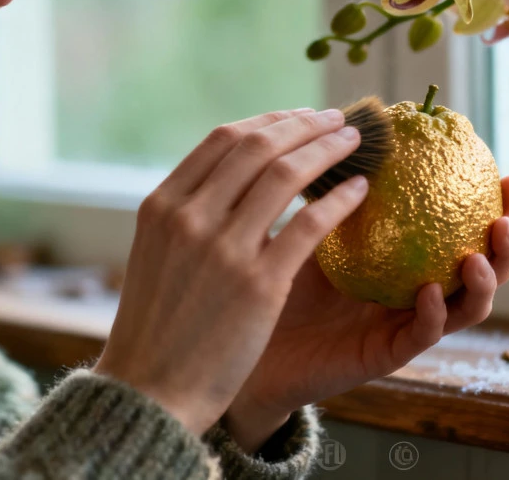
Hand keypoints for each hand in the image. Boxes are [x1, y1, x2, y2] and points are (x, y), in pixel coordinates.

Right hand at [94, 108, 370, 435]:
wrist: (149, 392)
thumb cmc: (155, 328)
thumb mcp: (156, 255)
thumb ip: (187, 214)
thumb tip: (230, 180)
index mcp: (161, 205)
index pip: (223, 139)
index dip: (268, 121)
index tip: (297, 117)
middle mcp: (189, 217)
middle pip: (257, 145)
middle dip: (303, 125)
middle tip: (336, 119)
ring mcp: (223, 248)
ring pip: (287, 174)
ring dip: (328, 150)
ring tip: (354, 143)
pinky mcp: (258, 284)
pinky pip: (310, 224)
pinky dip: (339, 199)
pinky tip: (359, 189)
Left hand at [223, 176, 508, 450]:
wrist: (254, 337)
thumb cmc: (283, 274)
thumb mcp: (315, 221)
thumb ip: (339, 186)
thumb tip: (349, 124)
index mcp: (412, 257)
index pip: (465, 228)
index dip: (496, 207)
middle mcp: (419, 290)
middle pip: (484, 269)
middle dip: (507, 247)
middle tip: (506, 221)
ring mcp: (406, 324)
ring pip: (466, 309)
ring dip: (483, 284)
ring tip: (476, 258)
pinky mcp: (386, 355)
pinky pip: (420, 336)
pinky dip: (432, 314)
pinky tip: (428, 292)